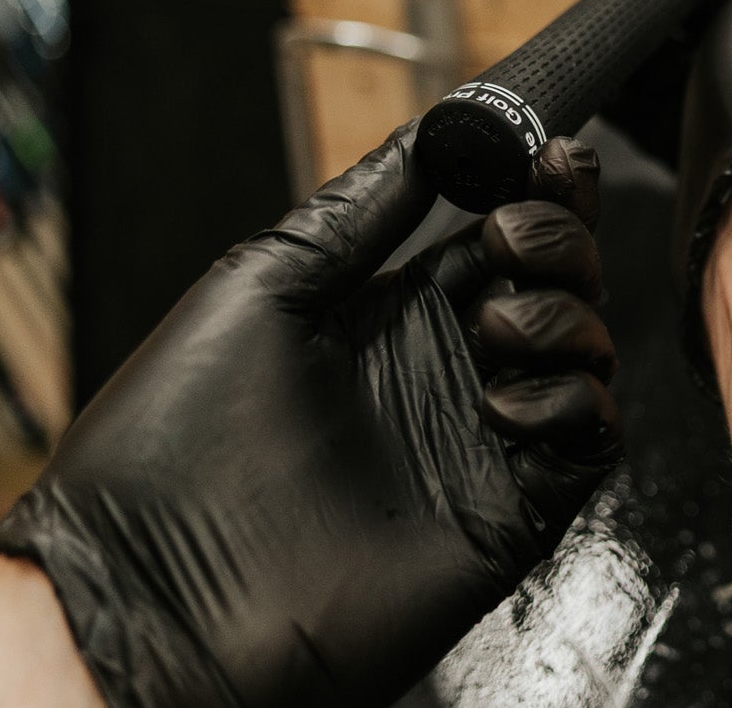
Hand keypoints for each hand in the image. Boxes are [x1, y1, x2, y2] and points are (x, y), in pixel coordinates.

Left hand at [0, 126, 620, 707]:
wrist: (144, 597)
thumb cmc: (166, 446)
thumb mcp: (260, 286)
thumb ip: (358, 211)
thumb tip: (432, 134)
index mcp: (390, 316)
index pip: (499, 236)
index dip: (536, 188)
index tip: (545, 151)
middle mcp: (443, 372)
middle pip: (560, 282)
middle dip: (563, 236)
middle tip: (512, 231)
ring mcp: (478, 442)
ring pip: (587, 352)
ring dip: (563, 312)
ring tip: (493, 321)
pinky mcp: (505, 513)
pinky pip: (587, 440)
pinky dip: (569, 402)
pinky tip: (498, 401)